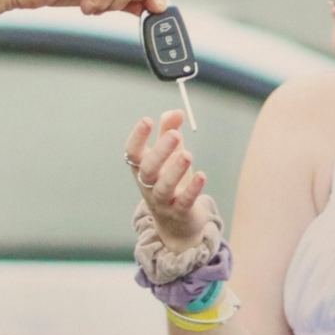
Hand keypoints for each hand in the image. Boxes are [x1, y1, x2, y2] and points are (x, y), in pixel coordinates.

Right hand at [126, 111, 216, 251]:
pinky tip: (202, 176)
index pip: (133, 153)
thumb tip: (176, 111)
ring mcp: (163, 201)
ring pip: (163, 187)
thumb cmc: (172, 182)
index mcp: (142, 168)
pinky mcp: (180, 212)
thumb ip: (170, 132)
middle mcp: (149, 185)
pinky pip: (184, 202)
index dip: (137, 137)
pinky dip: (192, 189)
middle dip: (160, 151)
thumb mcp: (171, 156)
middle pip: (147, 169)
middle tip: (175, 134)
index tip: (147, 120)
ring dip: (175, 171)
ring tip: (188, 155)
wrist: (177, 223)